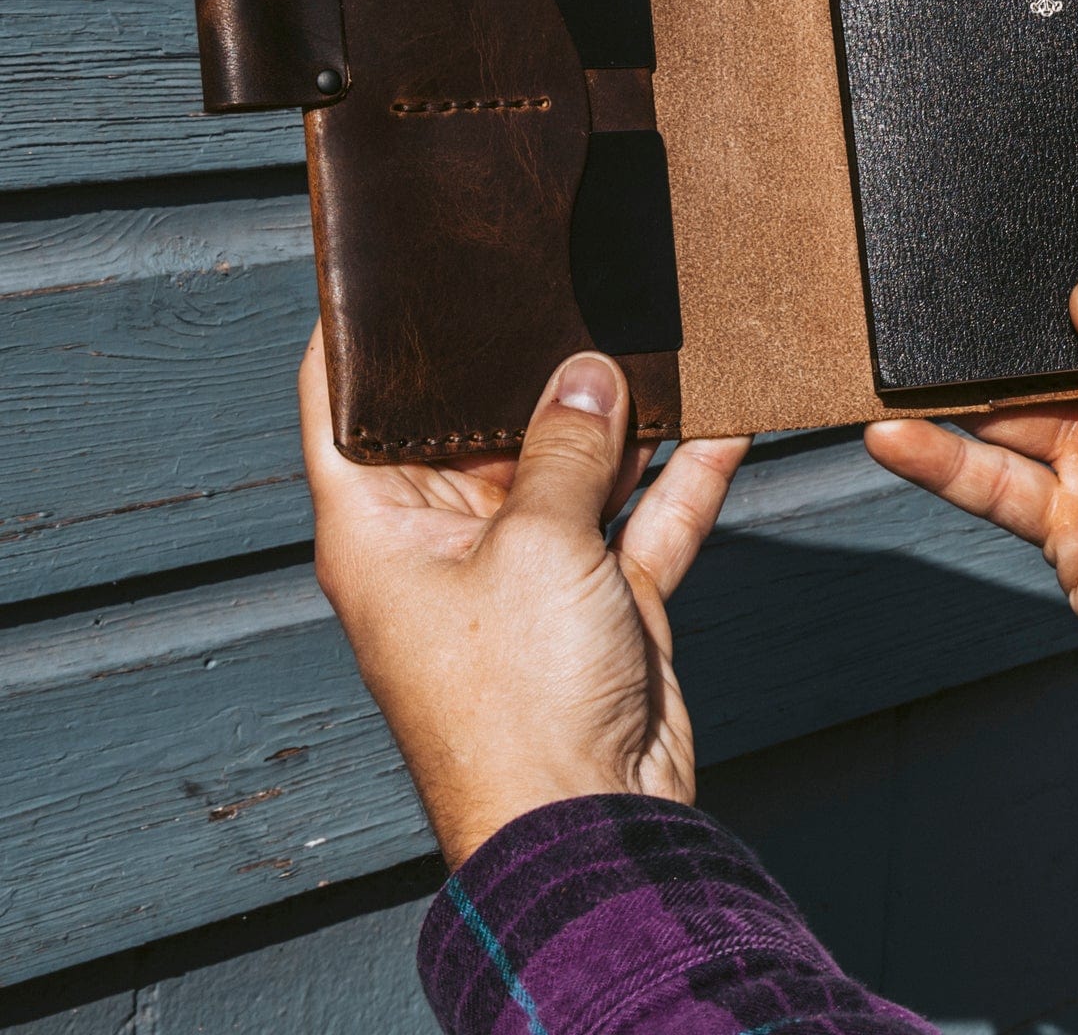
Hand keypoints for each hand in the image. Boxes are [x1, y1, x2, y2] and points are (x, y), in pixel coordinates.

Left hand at [301, 326, 748, 866]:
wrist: (591, 822)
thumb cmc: (517, 700)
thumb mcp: (536, 543)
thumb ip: (566, 447)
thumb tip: (589, 376)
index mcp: (383, 525)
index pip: (341, 406)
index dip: (357, 336)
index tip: (389, 267)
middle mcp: (448, 540)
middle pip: (477, 428)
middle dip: (525, 367)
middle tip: (562, 283)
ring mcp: (530, 570)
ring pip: (571, 467)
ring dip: (615, 419)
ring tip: (654, 342)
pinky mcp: (600, 598)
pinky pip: (640, 517)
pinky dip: (681, 478)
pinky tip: (724, 423)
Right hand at [865, 280, 1077, 796]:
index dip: (1072, 285)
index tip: (1012, 254)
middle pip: (1051, 359)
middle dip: (995, 335)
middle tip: (933, 303)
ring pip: (1010, 416)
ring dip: (953, 393)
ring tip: (894, 365)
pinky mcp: (1068, 531)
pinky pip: (994, 487)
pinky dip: (941, 462)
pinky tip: (899, 438)